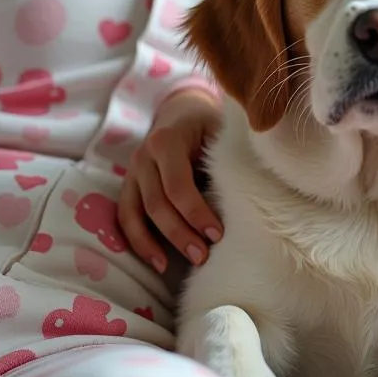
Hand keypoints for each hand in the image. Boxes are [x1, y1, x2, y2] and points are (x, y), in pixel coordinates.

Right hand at [118, 87, 223, 273]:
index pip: (178, 184)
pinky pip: (126, 217)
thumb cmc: (210, 126)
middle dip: (181, 234)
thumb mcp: (221, 132)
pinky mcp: (129, 186)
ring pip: (138, 214)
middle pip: (158, 204)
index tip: (218, 234)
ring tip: (181, 264)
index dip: (196, 212)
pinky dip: (138, 242)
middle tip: (204, 256)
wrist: (184, 112)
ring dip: (157, 244)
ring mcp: (132, 171)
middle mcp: (144, 155)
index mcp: (167, 139)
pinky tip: (157, 262)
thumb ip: (227, 157)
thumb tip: (251, 194)